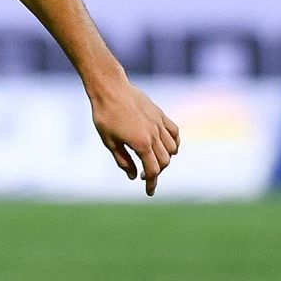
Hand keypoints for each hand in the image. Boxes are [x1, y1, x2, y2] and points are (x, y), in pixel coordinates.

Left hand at [89, 76, 180, 195]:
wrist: (110, 88)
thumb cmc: (105, 116)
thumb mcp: (109, 142)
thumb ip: (123, 160)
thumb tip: (134, 176)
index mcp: (141, 144)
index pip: (153, 170)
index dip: (151, 183)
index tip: (149, 192)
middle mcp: (154, 135)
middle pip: (164, 162)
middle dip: (157, 172)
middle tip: (144, 174)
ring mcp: (159, 124)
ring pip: (172, 148)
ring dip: (165, 158)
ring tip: (152, 159)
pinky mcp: (160, 114)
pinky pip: (174, 132)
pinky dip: (174, 142)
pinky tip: (168, 146)